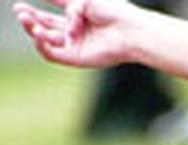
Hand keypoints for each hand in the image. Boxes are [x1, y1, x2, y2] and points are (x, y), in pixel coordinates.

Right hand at [13, 0, 138, 67]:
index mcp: (80, 13)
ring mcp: (75, 45)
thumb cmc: (114, 12)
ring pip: (45, 39)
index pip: (57, 7)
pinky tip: (37, 34)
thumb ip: (69, 7)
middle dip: (30, 17)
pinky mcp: (76, 58)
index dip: (43, 0)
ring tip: (26, 18)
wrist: (130, 31)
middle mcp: (76, 30)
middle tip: (20, 9)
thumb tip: (59, 20)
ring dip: (33, 29)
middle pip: (46, 24)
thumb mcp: (85, 1)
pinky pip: (51, 54)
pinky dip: (41, 45)